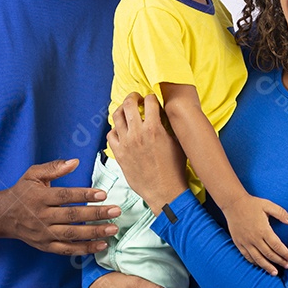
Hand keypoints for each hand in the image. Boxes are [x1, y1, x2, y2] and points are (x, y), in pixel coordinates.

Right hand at [0, 158, 119, 254]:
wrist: (4, 216)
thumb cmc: (22, 191)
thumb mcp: (33, 174)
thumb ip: (54, 167)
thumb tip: (75, 161)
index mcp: (40, 197)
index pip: (65, 196)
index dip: (85, 195)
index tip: (104, 194)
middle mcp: (42, 216)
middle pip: (72, 216)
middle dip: (96, 214)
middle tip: (115, 211)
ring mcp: (44, 233)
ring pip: (71, 234)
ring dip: (94, 232)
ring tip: (113, 229)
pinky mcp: (46, 246)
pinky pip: (67, 249)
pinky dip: (84, 249)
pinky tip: (101, 245)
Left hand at [108, 93, 188, 210]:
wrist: (164, 191)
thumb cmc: (174, 169)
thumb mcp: (177, 142)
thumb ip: (169, 125)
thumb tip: (164, 113)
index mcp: (154, 128)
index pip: (149, 101)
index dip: (151, 98)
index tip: (152, 100)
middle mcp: (137, 133)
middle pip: (129, 104)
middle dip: (133, 97)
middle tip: (136, 99)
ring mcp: (126, 143)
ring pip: (116, 116)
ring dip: (122, 110)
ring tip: (127, 111)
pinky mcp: (119, 154)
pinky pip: (110, 134)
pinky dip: (115, 129)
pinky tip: (122, 131)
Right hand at [221, 194, 287, 274]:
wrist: (233, 203)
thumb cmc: (252, 204)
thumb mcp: (268, 205)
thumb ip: (281, 213)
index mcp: (263, 230)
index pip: (277, 246)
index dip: (285, 253)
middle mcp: (254, 238)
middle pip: (269, 254)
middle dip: (279, 261)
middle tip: (287, 265)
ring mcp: (246, 242)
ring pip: (258, 258)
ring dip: (267, 266)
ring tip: (275, 272)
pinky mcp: (238, 243)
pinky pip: (247, 256)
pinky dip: (255, 262)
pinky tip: (260, 265)